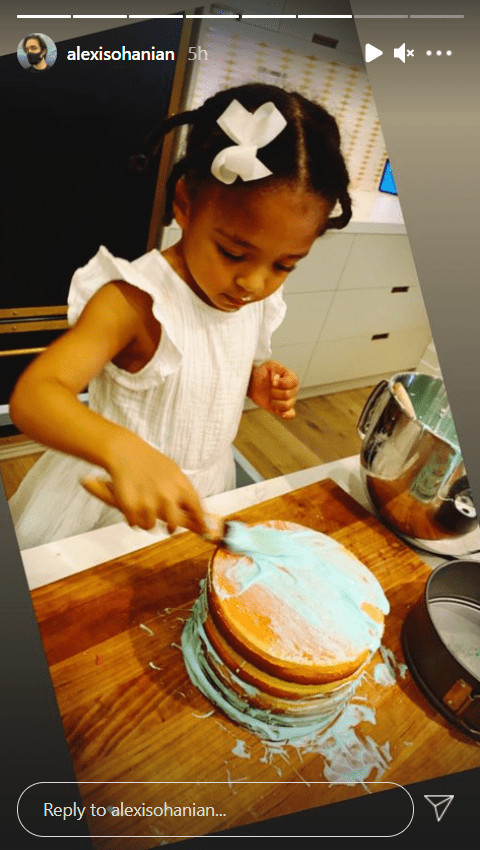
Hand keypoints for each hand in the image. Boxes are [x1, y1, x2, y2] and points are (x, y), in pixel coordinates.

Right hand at [81, 436, 206, 534]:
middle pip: (174, 525)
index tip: (202, 530)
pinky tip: (133, 507)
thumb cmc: (152, 462)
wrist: (126, 452)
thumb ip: (187, 494)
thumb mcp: (175, 473)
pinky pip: (135, 524)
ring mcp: (148, 502)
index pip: (197, 511)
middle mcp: (166, 496)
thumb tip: (200, 517)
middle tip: (168, 526)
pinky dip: (133, 518)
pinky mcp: (130, 507)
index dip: (200, 523)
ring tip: (145, 509)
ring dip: (148, 521)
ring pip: (151, 526)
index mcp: (181, 486)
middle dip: (170, 527)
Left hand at [247, 360, 298, 419]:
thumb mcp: (268, 365)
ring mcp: (290, 400)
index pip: (293, 382)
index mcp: (292, 377)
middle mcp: (293, 389)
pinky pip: (291, 415)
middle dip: (275, 393)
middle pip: (288, 395)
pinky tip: (278, 411)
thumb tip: (277, 380)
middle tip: (269, 390)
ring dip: (276, 403)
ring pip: (288, 405)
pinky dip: (285, 415)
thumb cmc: (262, 372)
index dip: (281, 383)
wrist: (253, 384)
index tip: (272, 382)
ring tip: (270, 399)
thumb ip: (275, 369)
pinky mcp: (283, 409)